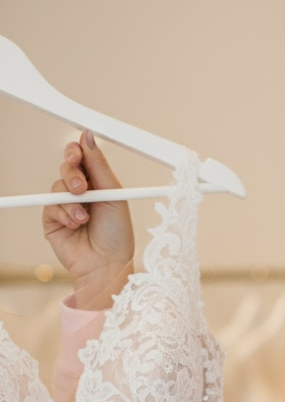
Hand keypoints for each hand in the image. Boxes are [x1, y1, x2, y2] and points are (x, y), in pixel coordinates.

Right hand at [43, 130, 134, 310]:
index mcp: (100, 185)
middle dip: (73, 174)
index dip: (78, 151)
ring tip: (84, 217)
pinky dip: (64, 213)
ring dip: (72, 200)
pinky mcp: (53, 219)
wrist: (107, 265)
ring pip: (58, 185)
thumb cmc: (117, 235)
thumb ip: (99, 166)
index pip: (83, 158)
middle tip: (81, 188)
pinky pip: (50, 205)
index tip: (78, 152)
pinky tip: (76, 225)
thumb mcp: (114, 197)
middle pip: (68, 167)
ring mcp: (66, 205)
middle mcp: (82, 193)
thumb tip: (88, 136)